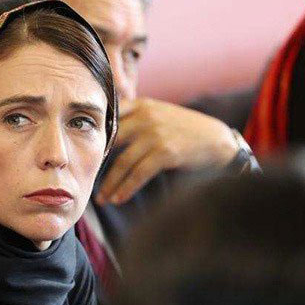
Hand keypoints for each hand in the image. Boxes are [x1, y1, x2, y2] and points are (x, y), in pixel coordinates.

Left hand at [96, 98, 237, 204]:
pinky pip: (138, 174)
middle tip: (87, 180)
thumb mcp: (160, 115)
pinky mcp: (166, 152)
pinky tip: (119, 199)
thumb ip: (137, 119)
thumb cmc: (187, 131)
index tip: (84, 156)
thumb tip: (109, 135)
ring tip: (102, 199)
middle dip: (97, 164)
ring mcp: (155, 134)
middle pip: (110, 142)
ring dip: (110, 183)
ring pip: (122, 162)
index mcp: (141, 105)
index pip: (109, 118)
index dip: (94, 139)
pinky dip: (126, 188)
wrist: (220, 141)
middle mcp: (146, 116)